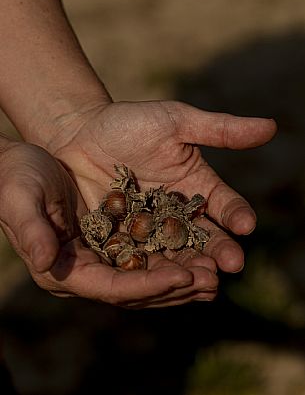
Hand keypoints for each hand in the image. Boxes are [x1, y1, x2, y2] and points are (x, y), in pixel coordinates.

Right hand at [0, 141, 217, 306]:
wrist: (31, 159)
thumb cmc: (18, 178)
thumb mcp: (20, 198)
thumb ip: (30, 230)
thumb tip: (45, 263)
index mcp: (66, 268)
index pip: (111, 287)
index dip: (146, 285)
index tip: (180, 277)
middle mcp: (91, 268)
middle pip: (139, 286)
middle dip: (176, 286)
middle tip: (213, 280)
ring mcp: (109, 253)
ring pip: (152, 270)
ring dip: (186, 272)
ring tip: (219, 270)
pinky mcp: (122, 234)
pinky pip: (155, 247)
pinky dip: (179, 250)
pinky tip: (205, 248)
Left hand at [48, 100, 276, 273]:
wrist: (80, 133)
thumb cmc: (129, 122)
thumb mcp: (175, 121)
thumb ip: (220, 129)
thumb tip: (272, 125)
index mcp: (196, 185)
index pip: (223, 203)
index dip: (236, 214)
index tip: (247, 225)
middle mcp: (177, 213)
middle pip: (202, 235)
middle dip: (217, 250)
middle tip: (231, 264)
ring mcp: (150, 230)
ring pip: (174, 252)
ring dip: (189, 267)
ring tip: (201, 280)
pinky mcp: (122, 241)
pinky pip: (137, 257)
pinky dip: (148, 269)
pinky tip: (157, 282)